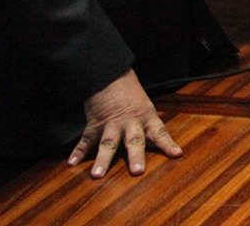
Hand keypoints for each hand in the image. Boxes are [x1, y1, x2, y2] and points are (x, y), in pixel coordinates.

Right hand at [67, 69, 181, 178]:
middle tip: (137, 171)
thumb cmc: (130, 93)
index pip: (159, 132)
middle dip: (136, 156)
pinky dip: (78, 152)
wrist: (110, 75)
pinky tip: (72, 163)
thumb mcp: (145, 107)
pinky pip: (86, 140)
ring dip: (102, 160)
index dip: (168, 144)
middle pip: (134, 140)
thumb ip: (148, 127)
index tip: (177, 154)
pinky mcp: (94, 124)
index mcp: (146, 117)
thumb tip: (158, 145)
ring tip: (97, 175)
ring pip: (108, 143)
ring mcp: (111, 124)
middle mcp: (130, 122)